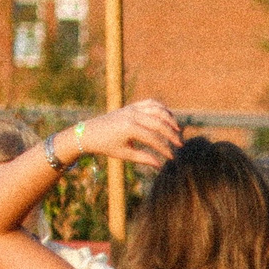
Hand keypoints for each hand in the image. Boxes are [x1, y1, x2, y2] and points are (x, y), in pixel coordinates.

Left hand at [64, 99, 180, 168]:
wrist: (88, 133)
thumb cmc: (106, 146)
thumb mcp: (124, 154)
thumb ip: (143, 158)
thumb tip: (160, 165)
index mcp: (129, 128)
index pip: (154, 139)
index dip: (164, 149)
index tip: (172, 157)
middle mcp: (132, 115)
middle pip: (159, 123)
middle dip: (171, 134)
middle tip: (179, 144)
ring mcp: (132, 108)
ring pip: (158, 110)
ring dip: (170, 119)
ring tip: (177, 130)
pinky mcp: (131, 106)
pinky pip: (151, 103)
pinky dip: (162, 108)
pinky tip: (168, 117)